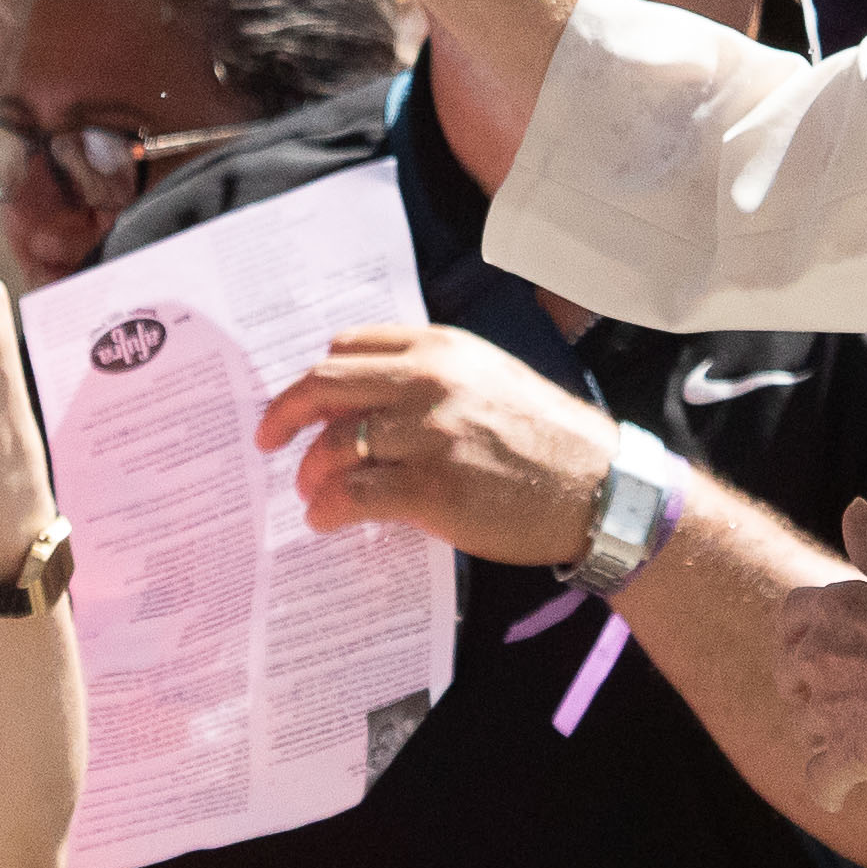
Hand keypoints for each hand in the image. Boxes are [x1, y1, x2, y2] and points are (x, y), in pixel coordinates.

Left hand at [255, 325, 613, 567]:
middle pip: (325, 386)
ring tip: (308, 492)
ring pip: (334, 445)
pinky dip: (328, 509)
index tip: (300, 400)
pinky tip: (324, 520)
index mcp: (441, 348)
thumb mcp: (490, 378)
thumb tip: (363, 398)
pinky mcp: (432, 488)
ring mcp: (428, 434)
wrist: (599, 486)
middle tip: (267, 438)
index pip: (350, 347)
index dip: (315, 376)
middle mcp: (429, 382)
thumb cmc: (547, 438)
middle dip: (285, 414)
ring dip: (309, 472)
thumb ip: (432, 376)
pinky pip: (353, 495)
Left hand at [766, 503, 866, 797]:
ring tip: (862, 733)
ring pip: (805, 724)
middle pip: (789, 672)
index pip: (791, 615)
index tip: (831, 644)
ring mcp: (826, 710)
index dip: (808, 630)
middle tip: (851, 692)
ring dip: (826, 730)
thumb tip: (852, 508)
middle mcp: (815, 657)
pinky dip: (828, 787)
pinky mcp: (847, 756)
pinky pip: (820, 779)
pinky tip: (839, 792)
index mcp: (829, 610)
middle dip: (811, 681)